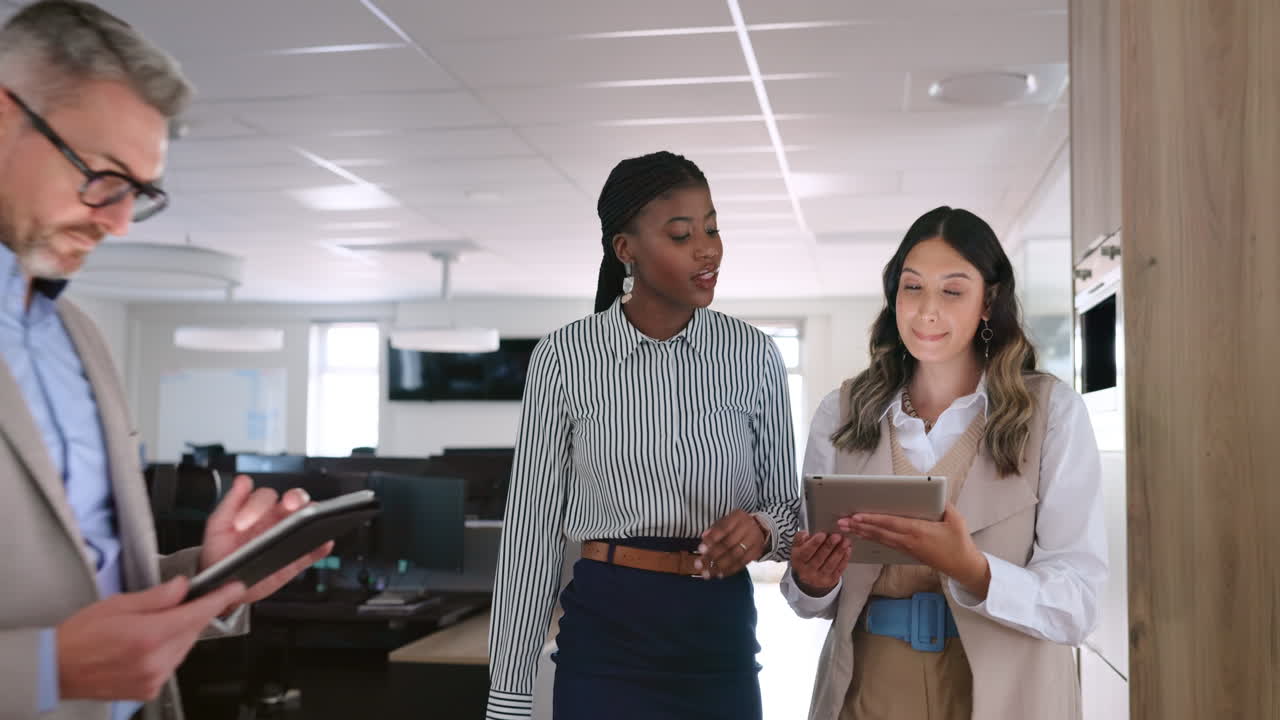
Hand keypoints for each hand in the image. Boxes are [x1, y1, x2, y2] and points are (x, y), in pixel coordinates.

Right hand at [57, 577, 245, 700]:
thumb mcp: (119, 603)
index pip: (198, 614)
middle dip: (191, 614)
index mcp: (149, 635)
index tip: (234, 588)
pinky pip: (172, 664)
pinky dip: (169, 651)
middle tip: (175, 604)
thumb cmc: (81, 634)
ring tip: (152, 626)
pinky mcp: (149, 690)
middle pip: (193, 631)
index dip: (220, 599)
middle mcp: (155, 661)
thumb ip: (157, 596)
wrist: (56, 668)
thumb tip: (183, 586)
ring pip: (185, 648)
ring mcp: (153, 678)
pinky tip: (149, 644)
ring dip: (179, 633)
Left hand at [199, 475, 333, 607]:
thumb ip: (230, 502)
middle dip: (295, 498)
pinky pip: (315, 550)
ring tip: (309, 522)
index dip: (255, 506)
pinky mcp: (298, 558)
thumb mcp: (218, 526)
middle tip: (290, 504)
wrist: (222, 585)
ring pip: (310, 519)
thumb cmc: (220, 552)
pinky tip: (322, 544)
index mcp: (259, 509)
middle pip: (296, 499)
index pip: (265, 496)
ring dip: (313, 517)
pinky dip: (322, 547)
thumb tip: (243, 480)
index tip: (241, 524)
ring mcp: (290, 537)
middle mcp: (278, 519)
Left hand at [697, 510, 766, 579]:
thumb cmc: (736, 525)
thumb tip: (703, 538)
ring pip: (735, 556)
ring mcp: (754, 541)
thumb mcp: (726, 521)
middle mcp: (747, 528)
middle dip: (712, 556)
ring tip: (707, 574)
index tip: (700, 550)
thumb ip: (714, 529)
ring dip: (719, 566)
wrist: (759, 527)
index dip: (711, 539)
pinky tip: (719, 574)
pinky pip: (742, 564)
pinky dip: (730, 570)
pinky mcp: (756, 553)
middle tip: (699, 565)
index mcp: (737, 517)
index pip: (723, 528)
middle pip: (728, 544)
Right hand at [789, 531, 850, 596]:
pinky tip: (847, 550)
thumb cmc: (804, 558)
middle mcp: (807, 572)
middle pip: (819, 558)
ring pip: (830, 564)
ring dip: (839, 551)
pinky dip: (844, 559)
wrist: (808, 578)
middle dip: (829, 546)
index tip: (822, 534)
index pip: (806, 552)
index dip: (814, 543)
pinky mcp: (830, 581)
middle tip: (837, 536)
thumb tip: (805, 534)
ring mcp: (819, 578)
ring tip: (845, 541)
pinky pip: (838, 570)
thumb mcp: (797, 547)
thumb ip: (800, 538)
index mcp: (798, 561)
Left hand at [840, 501, 990, 597]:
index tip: (856, 517)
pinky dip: (873, 538)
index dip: (872, 520)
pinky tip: (864, 535)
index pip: (890, 524)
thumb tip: (934, 493)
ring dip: (862, 533)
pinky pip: (886, 543)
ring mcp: (907, 548)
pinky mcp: (908, 552)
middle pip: (879, 532)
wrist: (962, 566)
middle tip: (841, 523)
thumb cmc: (959, 543)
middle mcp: (908, 540)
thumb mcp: (955, 519)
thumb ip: (943, 504)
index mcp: (918, 531)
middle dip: (859, 527)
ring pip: (880, 539)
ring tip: (846, 528)